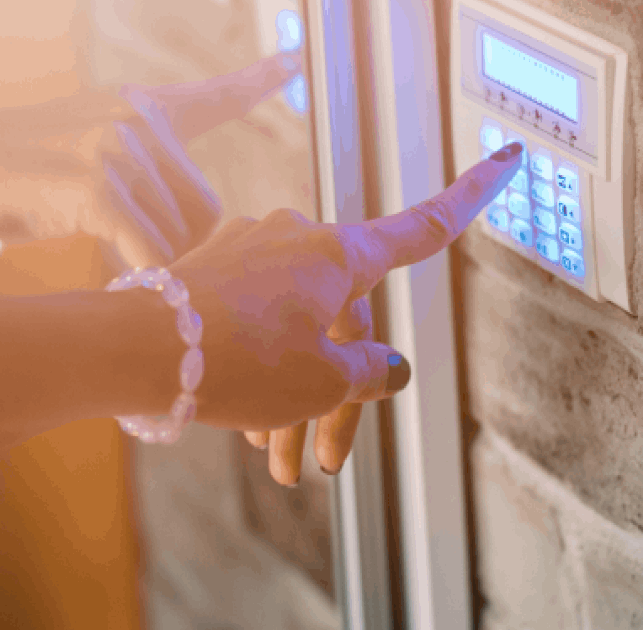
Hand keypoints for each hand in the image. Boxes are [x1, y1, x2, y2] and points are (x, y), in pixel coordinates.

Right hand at [0, 52, 302, 266]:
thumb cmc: (22, 181)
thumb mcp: (91, 158)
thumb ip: (146, 178)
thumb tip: (200, 237)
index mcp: (140, 108)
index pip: (213, 97)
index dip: (257, 80)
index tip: (293, 60)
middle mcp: (137, 120)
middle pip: (206, 210)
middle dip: (184, 248)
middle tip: (141, 263)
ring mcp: (118, 150)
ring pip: (179, 239)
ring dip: (155, 269)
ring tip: (112, 266)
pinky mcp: (98, 187)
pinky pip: (149, 253)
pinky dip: (138, 280)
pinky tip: (114, 284)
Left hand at [167, 142, 525, 484]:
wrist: (136, 353)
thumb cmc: (238, 362)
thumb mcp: (325, 381)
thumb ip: (371, 373)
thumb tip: (388, 368)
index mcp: (340, 255)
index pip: (423, 229)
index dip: (473, 197)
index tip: (507, 155)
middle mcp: (298, 241)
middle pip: (346, 321)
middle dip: (338, 396)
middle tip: (324, 461)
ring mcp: (251, 252)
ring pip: (296, 331)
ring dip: (294, 398)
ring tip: (276, 460)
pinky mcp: (212, 273)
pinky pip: (255, 324)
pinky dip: (262, 373)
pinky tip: (248, 425)